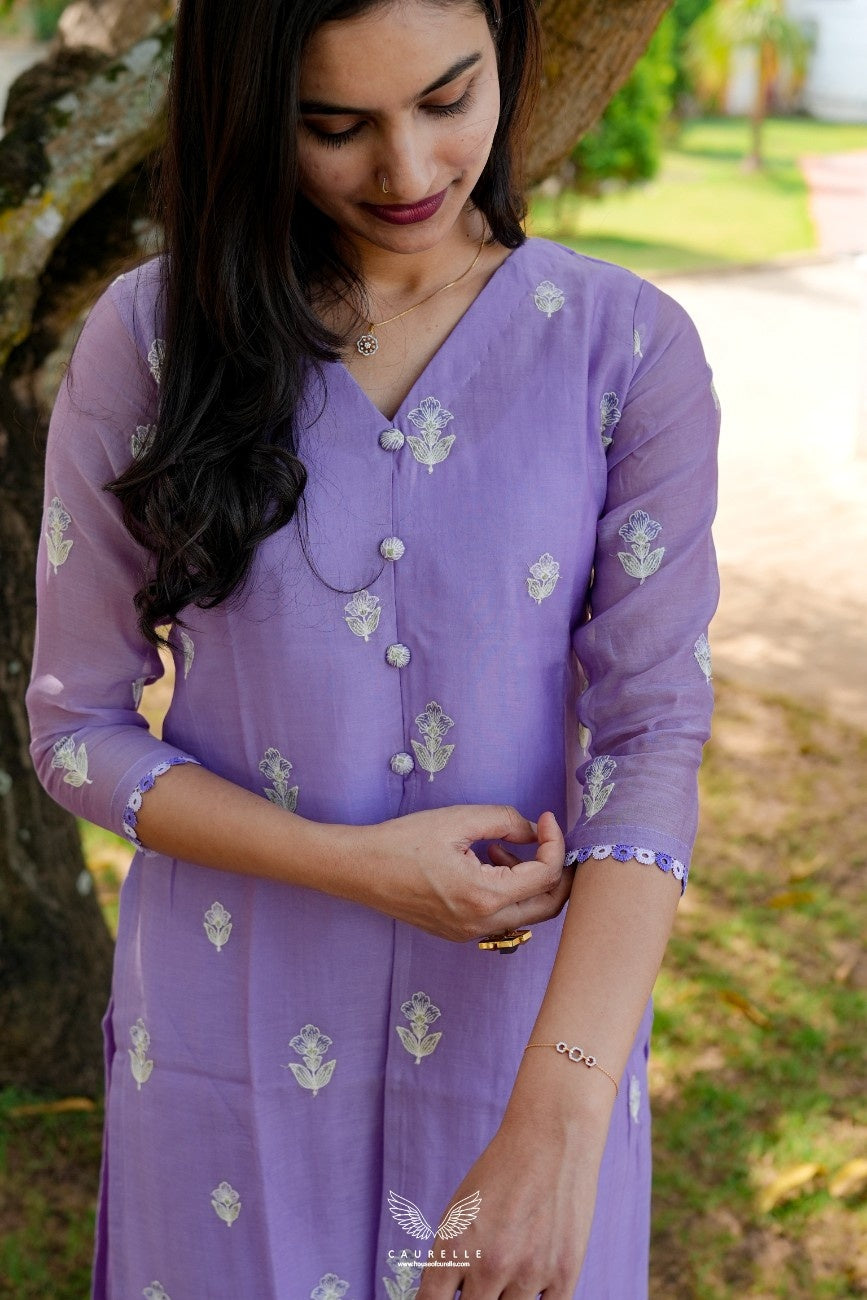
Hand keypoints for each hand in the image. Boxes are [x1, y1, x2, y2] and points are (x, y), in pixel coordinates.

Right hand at [346, 807, 570, 941]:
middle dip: (556, 872)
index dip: (555, 842)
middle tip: (549, 840)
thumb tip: (534, 830)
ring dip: (528, 881)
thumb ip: (505, 820)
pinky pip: (500, 917)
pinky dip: (507, 891)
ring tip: (500, 848)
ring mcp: (469, 933)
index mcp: (484, 896)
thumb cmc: (403, 841)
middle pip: (547, 906)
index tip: (545, 818)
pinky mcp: (458, 932)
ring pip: (525, 915)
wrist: (360, 869)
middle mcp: (481, 923)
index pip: (545, 876)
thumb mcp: (458, 819)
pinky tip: (484, 863)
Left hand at [411, 1110, 598, 1298]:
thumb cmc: (501, 1171)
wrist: (551, 1139)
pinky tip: (532, 1285)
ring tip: (508, 1275)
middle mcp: (490, 1266)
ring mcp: (529, 1274)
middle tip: (481, 1282)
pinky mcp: (565, 1274)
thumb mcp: (459, 1211)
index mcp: (455, 1247)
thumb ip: (450, 1259)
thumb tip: (446, 1298)